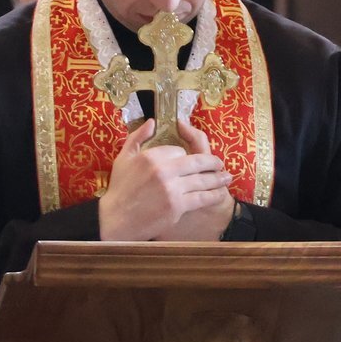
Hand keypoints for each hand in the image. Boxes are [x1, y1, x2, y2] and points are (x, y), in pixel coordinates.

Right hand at [99, 118, 233, 240]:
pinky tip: (220, 193)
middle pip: (198, 162)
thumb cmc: (119, 188)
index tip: (189, 161)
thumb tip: (153, 122)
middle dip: (213, 163)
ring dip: (218, 179)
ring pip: (203, 180)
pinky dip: (214, 195)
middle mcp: (164, 170)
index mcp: (152, 156)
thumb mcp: (123, 157)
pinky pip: (202, 198)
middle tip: (220, 164)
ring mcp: (172, 188)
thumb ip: (138, 137)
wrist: (114, 219)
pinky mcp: (177, 206)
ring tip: (226, 177)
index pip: (180, 150)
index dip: (185, 155)